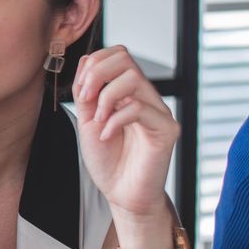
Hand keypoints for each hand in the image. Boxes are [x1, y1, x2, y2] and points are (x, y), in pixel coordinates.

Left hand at [72, 46, 178, 240]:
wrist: (121, 194)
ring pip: (133, 78)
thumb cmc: (108, 160)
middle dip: (97, 74)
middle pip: (125, 57)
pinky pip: (140, 108)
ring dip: (106, 97)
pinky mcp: (166, 129)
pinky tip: (106, 136)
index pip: (117, 55)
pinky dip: (115, 120)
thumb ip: (87, 92)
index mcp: (128, 92)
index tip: (81, 92)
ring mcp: (159, 111)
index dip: (94, 64)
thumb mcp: (88, 120)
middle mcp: (146, 96)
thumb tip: (87, 62)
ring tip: (98, 121)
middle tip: (86, 101)